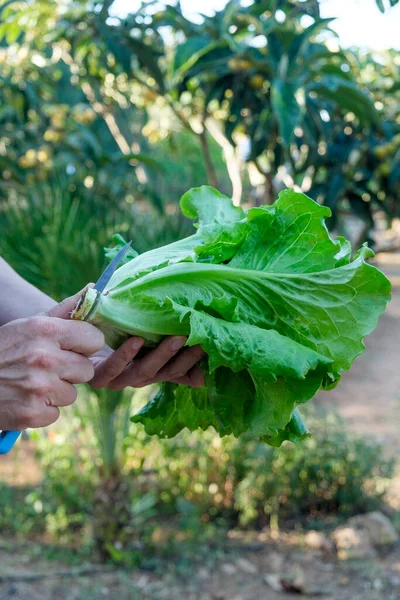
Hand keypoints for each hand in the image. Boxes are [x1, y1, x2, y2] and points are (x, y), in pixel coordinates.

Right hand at [0, 289, 104, 429]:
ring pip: (72, 394)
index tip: (73, 348)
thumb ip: (64, 311)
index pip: (94, 340)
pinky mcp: (33, 413)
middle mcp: (44, 358)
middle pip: (86, 370)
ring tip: (32, 383)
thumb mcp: (28, 325)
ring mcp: (39, 388)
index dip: (85, 345)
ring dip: (56, 392)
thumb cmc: (3, 350)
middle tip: (47, 368)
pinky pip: (56, 413)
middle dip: (71, 371)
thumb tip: (94, 289)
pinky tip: (24, 399)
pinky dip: (42, 410)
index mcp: (45, 330)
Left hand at [89, 336, 204, 389]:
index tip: (209, 347)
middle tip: (198, 342)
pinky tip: (136, 340)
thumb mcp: (140, 333)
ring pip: (142, 373)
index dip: (193, 362)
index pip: (176, 371)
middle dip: (183, 358)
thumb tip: (200, 370)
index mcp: (148, 369)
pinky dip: (125, 355)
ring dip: (161, 356)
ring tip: (176, 338)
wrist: (73, 329)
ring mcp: (117, 379)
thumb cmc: (109, 328)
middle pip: (164, 373)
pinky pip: (112, 369)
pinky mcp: (95, 376)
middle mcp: (135, 377)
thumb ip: (165, 346)